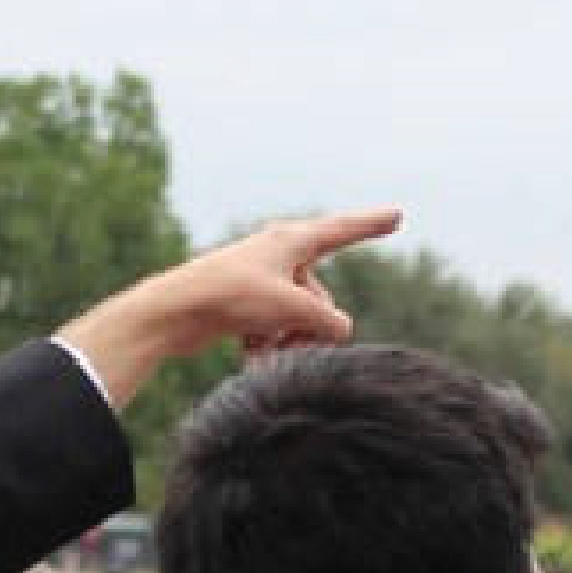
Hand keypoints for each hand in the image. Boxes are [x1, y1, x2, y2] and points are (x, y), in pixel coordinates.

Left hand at [57, 209, 401, 405]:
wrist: (173, 313)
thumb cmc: (231, 297)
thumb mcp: (292, 308)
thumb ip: (328, 322)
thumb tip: (337, 333)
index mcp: (291, 241)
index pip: (343, 230)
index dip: (372, 225)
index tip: (398, 214)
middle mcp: (278, 256)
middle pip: (321, 300)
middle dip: (312, 326)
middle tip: (292, 340)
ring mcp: (262, 282)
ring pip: (298, 321)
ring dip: (289, 342)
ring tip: (266, 352)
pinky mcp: (244, 307)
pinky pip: (274, 332)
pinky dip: (267, 347)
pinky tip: (249, 358)